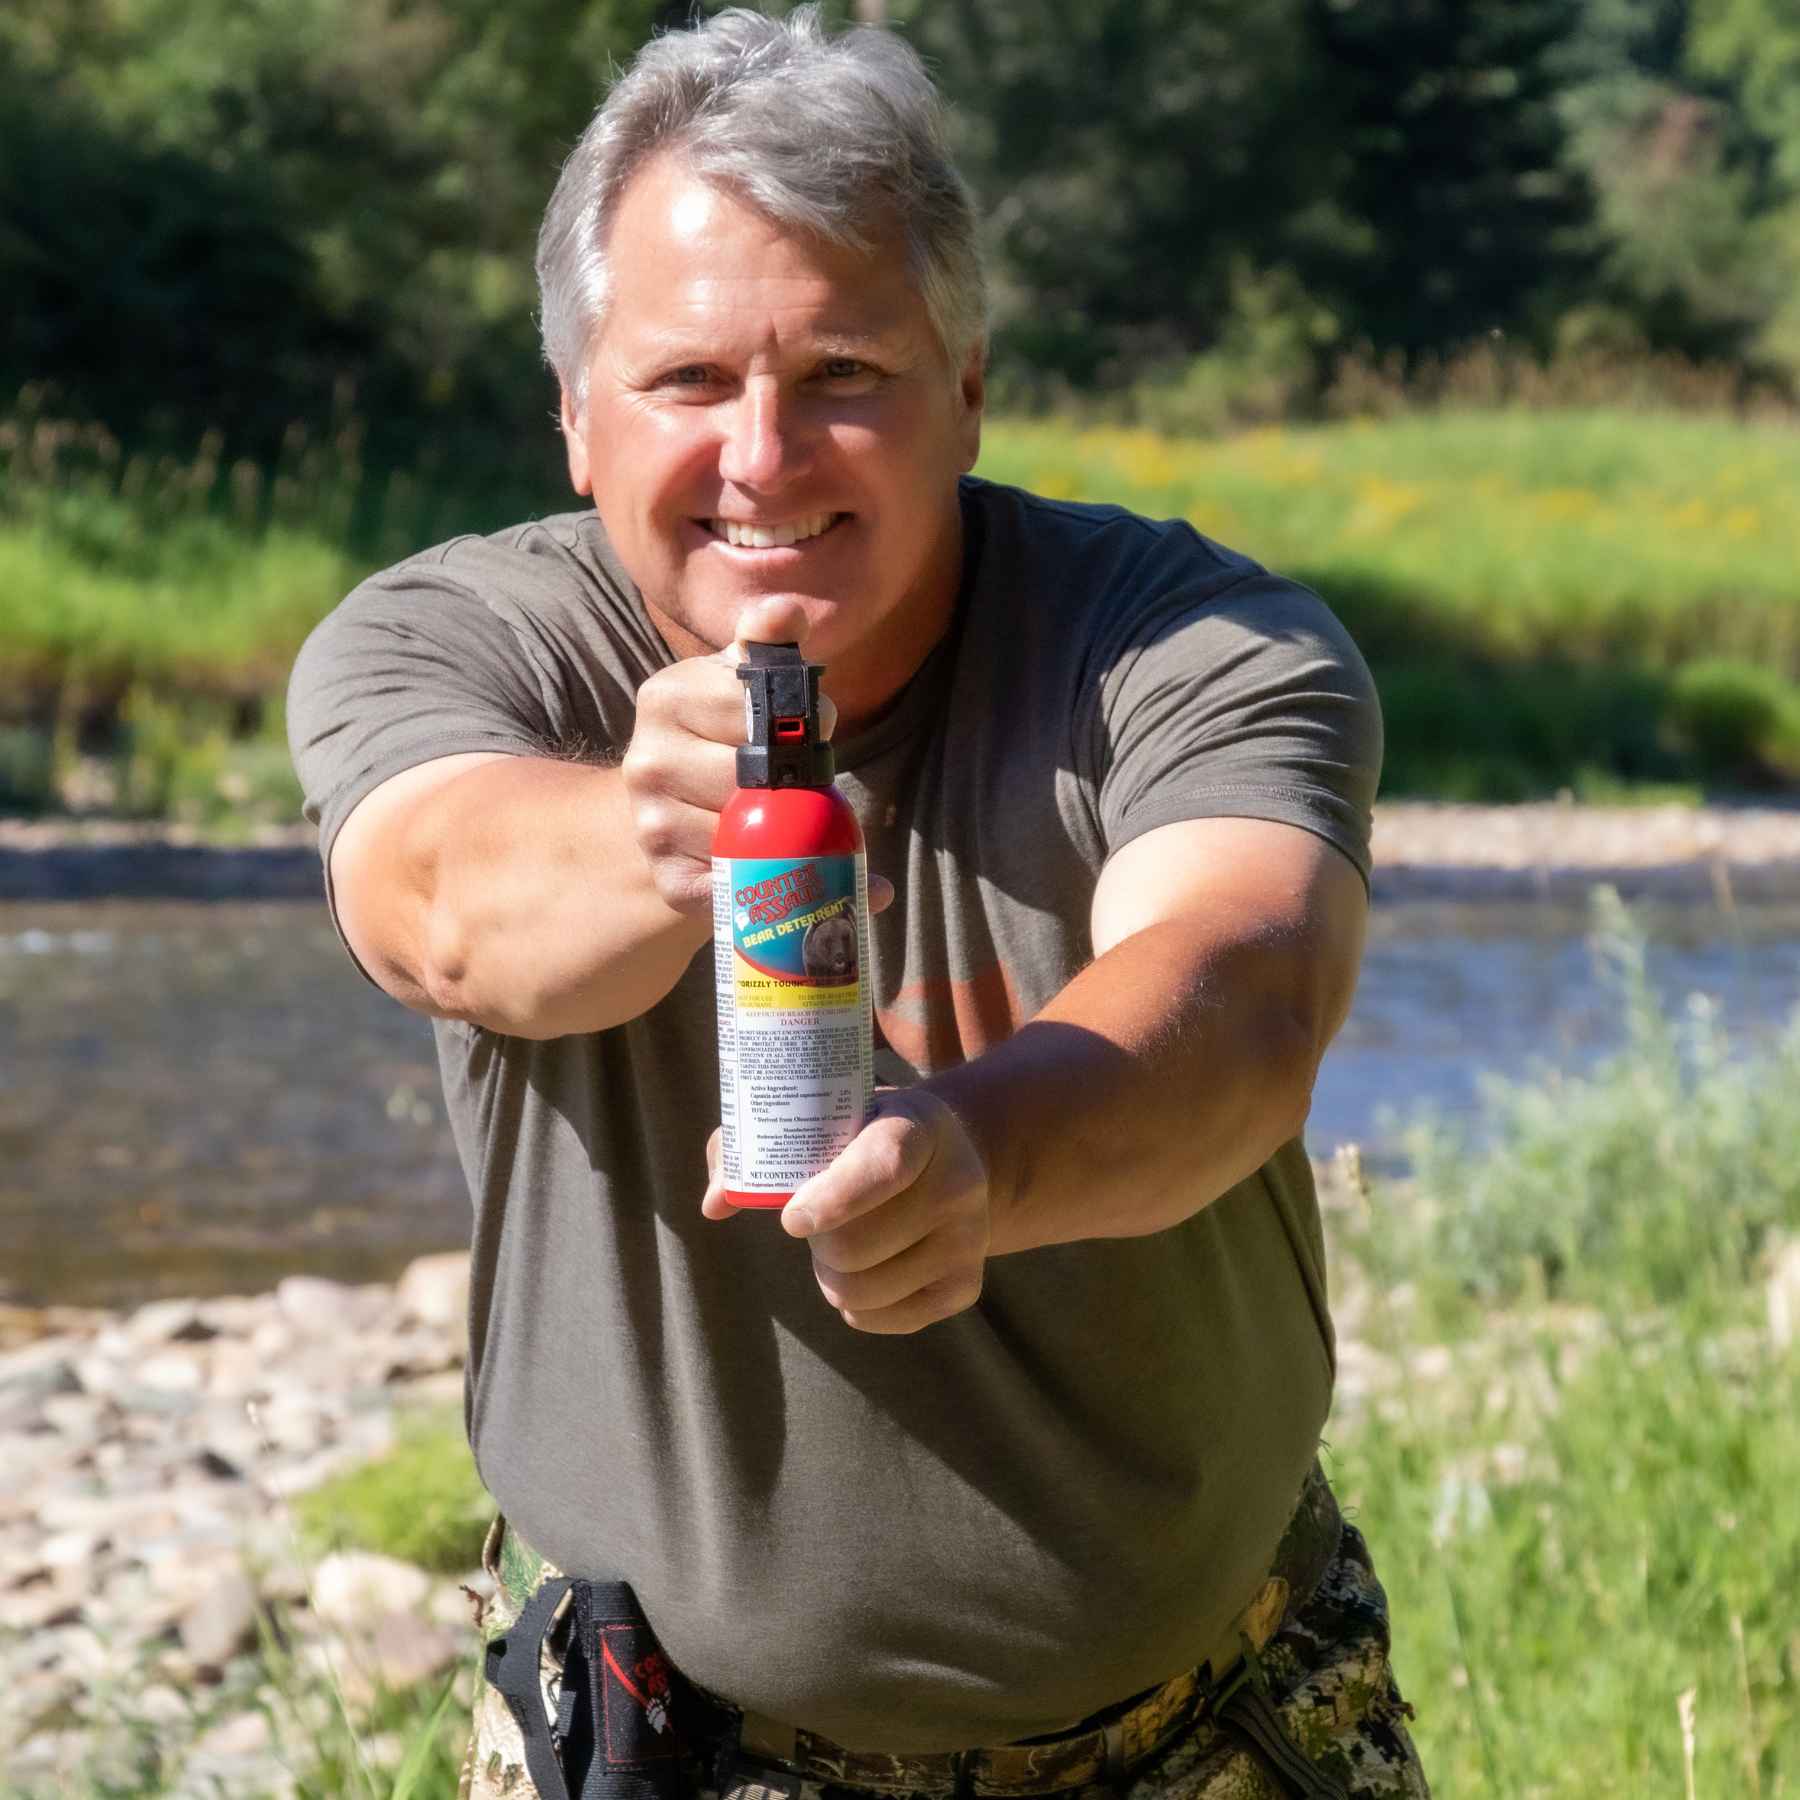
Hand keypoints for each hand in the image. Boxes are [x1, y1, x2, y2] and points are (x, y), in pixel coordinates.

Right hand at [622, 596, 893, 916]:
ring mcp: (651, 825)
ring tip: (783, 815)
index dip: (802, 724)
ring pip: (752, 833)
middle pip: (755, 779)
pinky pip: (739, 884)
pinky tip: (770, 859)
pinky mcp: (669, 880)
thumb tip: (785, 609)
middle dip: (796, 781)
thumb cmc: (721, 734)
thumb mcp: (739, 681)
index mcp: (663, 698)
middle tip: (801, 779)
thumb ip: (765, 643)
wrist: (670, 803)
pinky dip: (770, 879)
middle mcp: (645, 762)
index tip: (810, 727)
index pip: (756, 712)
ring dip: (786, 831)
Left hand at [703, 1089, 992, 1333]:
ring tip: (838, 1245)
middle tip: (813, 1223)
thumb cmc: (863, 1134)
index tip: (791, 1218)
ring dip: (830, 1276)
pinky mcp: (966, 1286)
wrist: (950, 1156)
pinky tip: (866, 1269)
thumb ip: (759, 1145)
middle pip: (857, 1246)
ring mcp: (968, 1238)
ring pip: (862, 1290)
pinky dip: (855, 1306)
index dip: (832, 1199)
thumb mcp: (825, 1117)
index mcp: (918, 1127)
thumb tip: (716, 1203)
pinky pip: (881, 1319)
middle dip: (817, 1244)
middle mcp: (958, 1182)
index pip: (883, 1167)